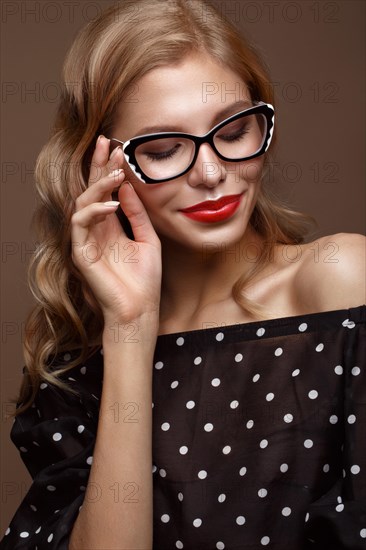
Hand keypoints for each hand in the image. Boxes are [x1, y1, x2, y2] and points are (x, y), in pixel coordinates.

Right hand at [71, 136, 161, 325]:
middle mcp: (96, 230)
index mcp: (110, 227)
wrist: (141, 309)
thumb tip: (127, 186)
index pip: (105, 192)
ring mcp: (86, 241)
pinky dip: (94, 210)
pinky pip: (80, 224)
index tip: (118, 147)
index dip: (108, 169)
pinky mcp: (80, 253)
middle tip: (105, 142)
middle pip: (90, 191)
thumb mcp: (147, 238)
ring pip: (82, 203)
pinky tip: (111, 204)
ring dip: (97, 186)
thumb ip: (137, 213)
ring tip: (116, 173)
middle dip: (97, 166)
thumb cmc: (145, 279)